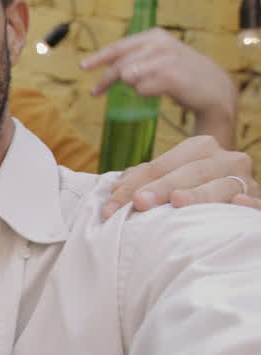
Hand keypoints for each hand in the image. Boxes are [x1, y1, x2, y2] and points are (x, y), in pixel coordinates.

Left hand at [83, 27, 237, 147]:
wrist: (213, 87)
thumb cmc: (181, 72)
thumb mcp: (159, 56)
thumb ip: (135, 58)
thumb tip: (109, 67)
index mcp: (154, 35)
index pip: (118, 47)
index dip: (98, 58)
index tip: (82, 66)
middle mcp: (159, 44)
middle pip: (118, 65)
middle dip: (106, 81)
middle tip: (96, 92)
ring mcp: (165, 59)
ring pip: (128, 78)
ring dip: (135, 86)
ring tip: (153, 85)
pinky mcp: (169, 76)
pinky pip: (141, 89)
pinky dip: (146, 93)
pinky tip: (162, 90)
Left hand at [101, 136, 259, 218]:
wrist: (237, 195)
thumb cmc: (195, 188)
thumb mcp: (171, 177)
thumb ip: (144, 178)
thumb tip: (117, 187)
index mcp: (200, 147)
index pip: (160, 166)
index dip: (133, 185)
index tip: (109, 207)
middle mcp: (225, 158)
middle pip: (189, 172)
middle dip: (160, 187)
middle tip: (138, 202)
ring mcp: (244, 179)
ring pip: (221, 185)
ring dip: (199, 194)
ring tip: (178, 201)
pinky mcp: (258, 199)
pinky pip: (256, 202)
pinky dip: (247, 203)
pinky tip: (238, 203)